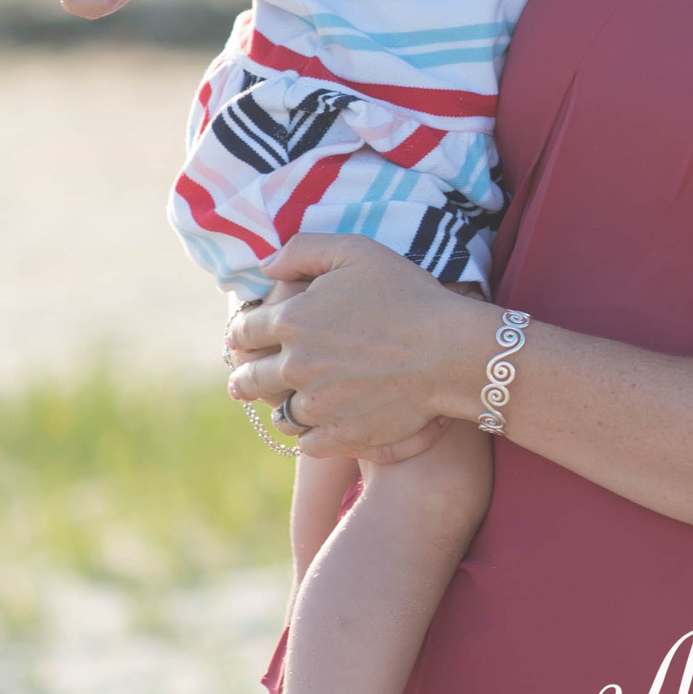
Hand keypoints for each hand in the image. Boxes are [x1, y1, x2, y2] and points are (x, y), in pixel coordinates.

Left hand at [225, 235, 483, 453]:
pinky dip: (309, 436)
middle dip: (244, 379)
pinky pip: (307, 444)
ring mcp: (317, 405)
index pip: (244, 332)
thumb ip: (303, 249)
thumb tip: (265, 265)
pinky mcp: (340, 435)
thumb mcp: (357, 251)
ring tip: (286, 406)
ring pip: (279, 416)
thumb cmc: (409, 295)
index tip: (243, 340)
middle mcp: (295, 366)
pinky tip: (317, 426)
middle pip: (250, 380)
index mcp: (291, 319)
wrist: (452, 351)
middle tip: (243, 382)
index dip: (240, 334)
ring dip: (280, 409)